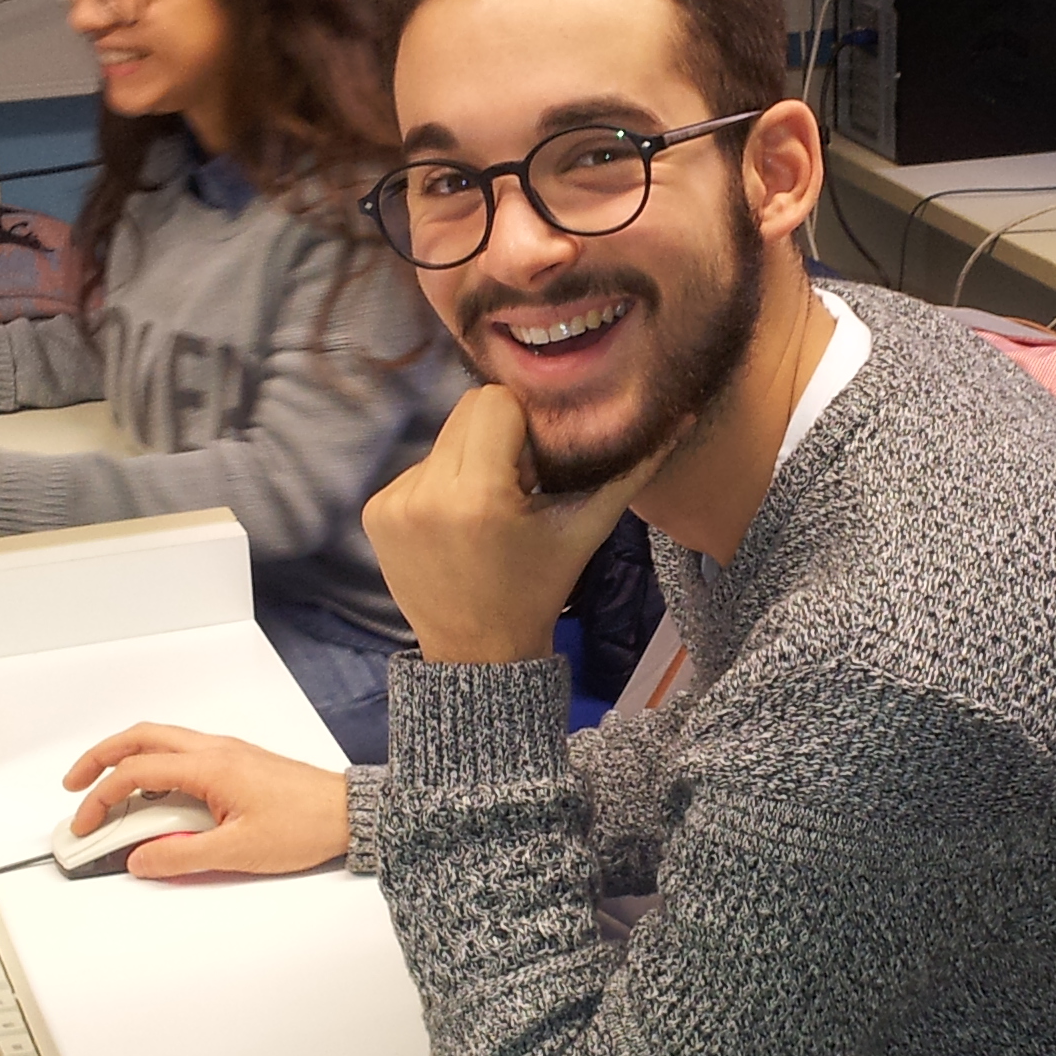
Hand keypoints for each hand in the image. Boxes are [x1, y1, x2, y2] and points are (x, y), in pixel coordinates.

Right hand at [62, 724, 349, 876]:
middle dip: (99, 758)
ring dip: (128, 760)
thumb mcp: (237, 852)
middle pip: (140, 738)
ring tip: (108, 793)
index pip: (135, 771)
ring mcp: (226, 752)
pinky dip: (156, 767)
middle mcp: (215, 750)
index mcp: (210, 766)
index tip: (86, 824)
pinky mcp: (237, 762)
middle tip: (75, 786)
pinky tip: (154, 797)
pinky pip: (183, 754)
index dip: (101, 797)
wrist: (349, 813)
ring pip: (161, 741)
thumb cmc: (305, 825)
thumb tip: (140, 860)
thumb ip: (181, 857)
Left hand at [362, 385, 670, 664]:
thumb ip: (630, 470)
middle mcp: (426, 494)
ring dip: (469, 460)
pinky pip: (416, 468)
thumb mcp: (586, 529)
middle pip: (465, 411)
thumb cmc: (538, 587)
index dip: (524, 424)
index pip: (495, 401)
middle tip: (518, 481)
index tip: (536, 464)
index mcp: (478, 495)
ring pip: (442, 438)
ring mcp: (394, 504)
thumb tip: (681, 416)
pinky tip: (459, 524)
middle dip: (497, 435)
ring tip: (489, 509)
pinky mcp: (375, 513)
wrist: (479, 653)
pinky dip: (441, 485)